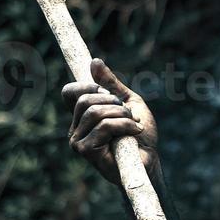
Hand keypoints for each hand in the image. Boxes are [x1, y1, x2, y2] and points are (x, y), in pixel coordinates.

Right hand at [63, 58, 157, 185]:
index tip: (108, 93)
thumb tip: (94, 61)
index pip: (69, 92)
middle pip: (84, 100)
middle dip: (113, 102)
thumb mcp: (127, 101)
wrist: (149, 158)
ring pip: (95, 112)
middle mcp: (75, 129)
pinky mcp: (86, 151)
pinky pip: (104, 126)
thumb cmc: (139, 133)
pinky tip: (135, 132)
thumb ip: (110, 84)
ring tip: (134, 125)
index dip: (87, 86)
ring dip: (122, 115)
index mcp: (82, 116)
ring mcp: (78, 141)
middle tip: (128, 114)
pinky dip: (124, 125)